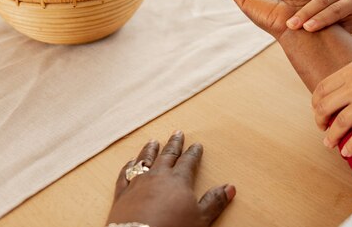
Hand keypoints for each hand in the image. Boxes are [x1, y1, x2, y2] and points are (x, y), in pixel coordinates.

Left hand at [107, 131, 235, 226]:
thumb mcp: (200, 218)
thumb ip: (214, 201)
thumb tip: (230, 188)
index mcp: (179, 180)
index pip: (189, 161)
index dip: (194, 153)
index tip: (197, 145)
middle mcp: (158, 175)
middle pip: (168, 155)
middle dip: (174, 144)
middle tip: (178, 133)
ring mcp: (138, 183)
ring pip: (145, 159)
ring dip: (150, 149)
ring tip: (153, 141)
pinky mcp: (122, 193)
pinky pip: (125, 174)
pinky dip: (128, 166)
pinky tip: (130, 162)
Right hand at [286, 0, 351, 32]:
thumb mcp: (351, 25)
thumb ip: (336, 28)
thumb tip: (317, 39)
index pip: (336, 10)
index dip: (321, 19)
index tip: (306, 28)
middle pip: (323, 0)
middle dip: (306, 13)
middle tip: (291, 25)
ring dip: (301, 9)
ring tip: (289, 21)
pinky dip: (303, 4)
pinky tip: (291, 12)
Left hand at [312, 38, 351, 156]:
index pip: (323, 87)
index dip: (317, 101)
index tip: (318, 109)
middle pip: (325, 106)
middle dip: (319, 119)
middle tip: (321, 127)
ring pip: (339, 123)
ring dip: (331, 136)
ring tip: (328, 143)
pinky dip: (351, 146)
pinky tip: (347, 153)